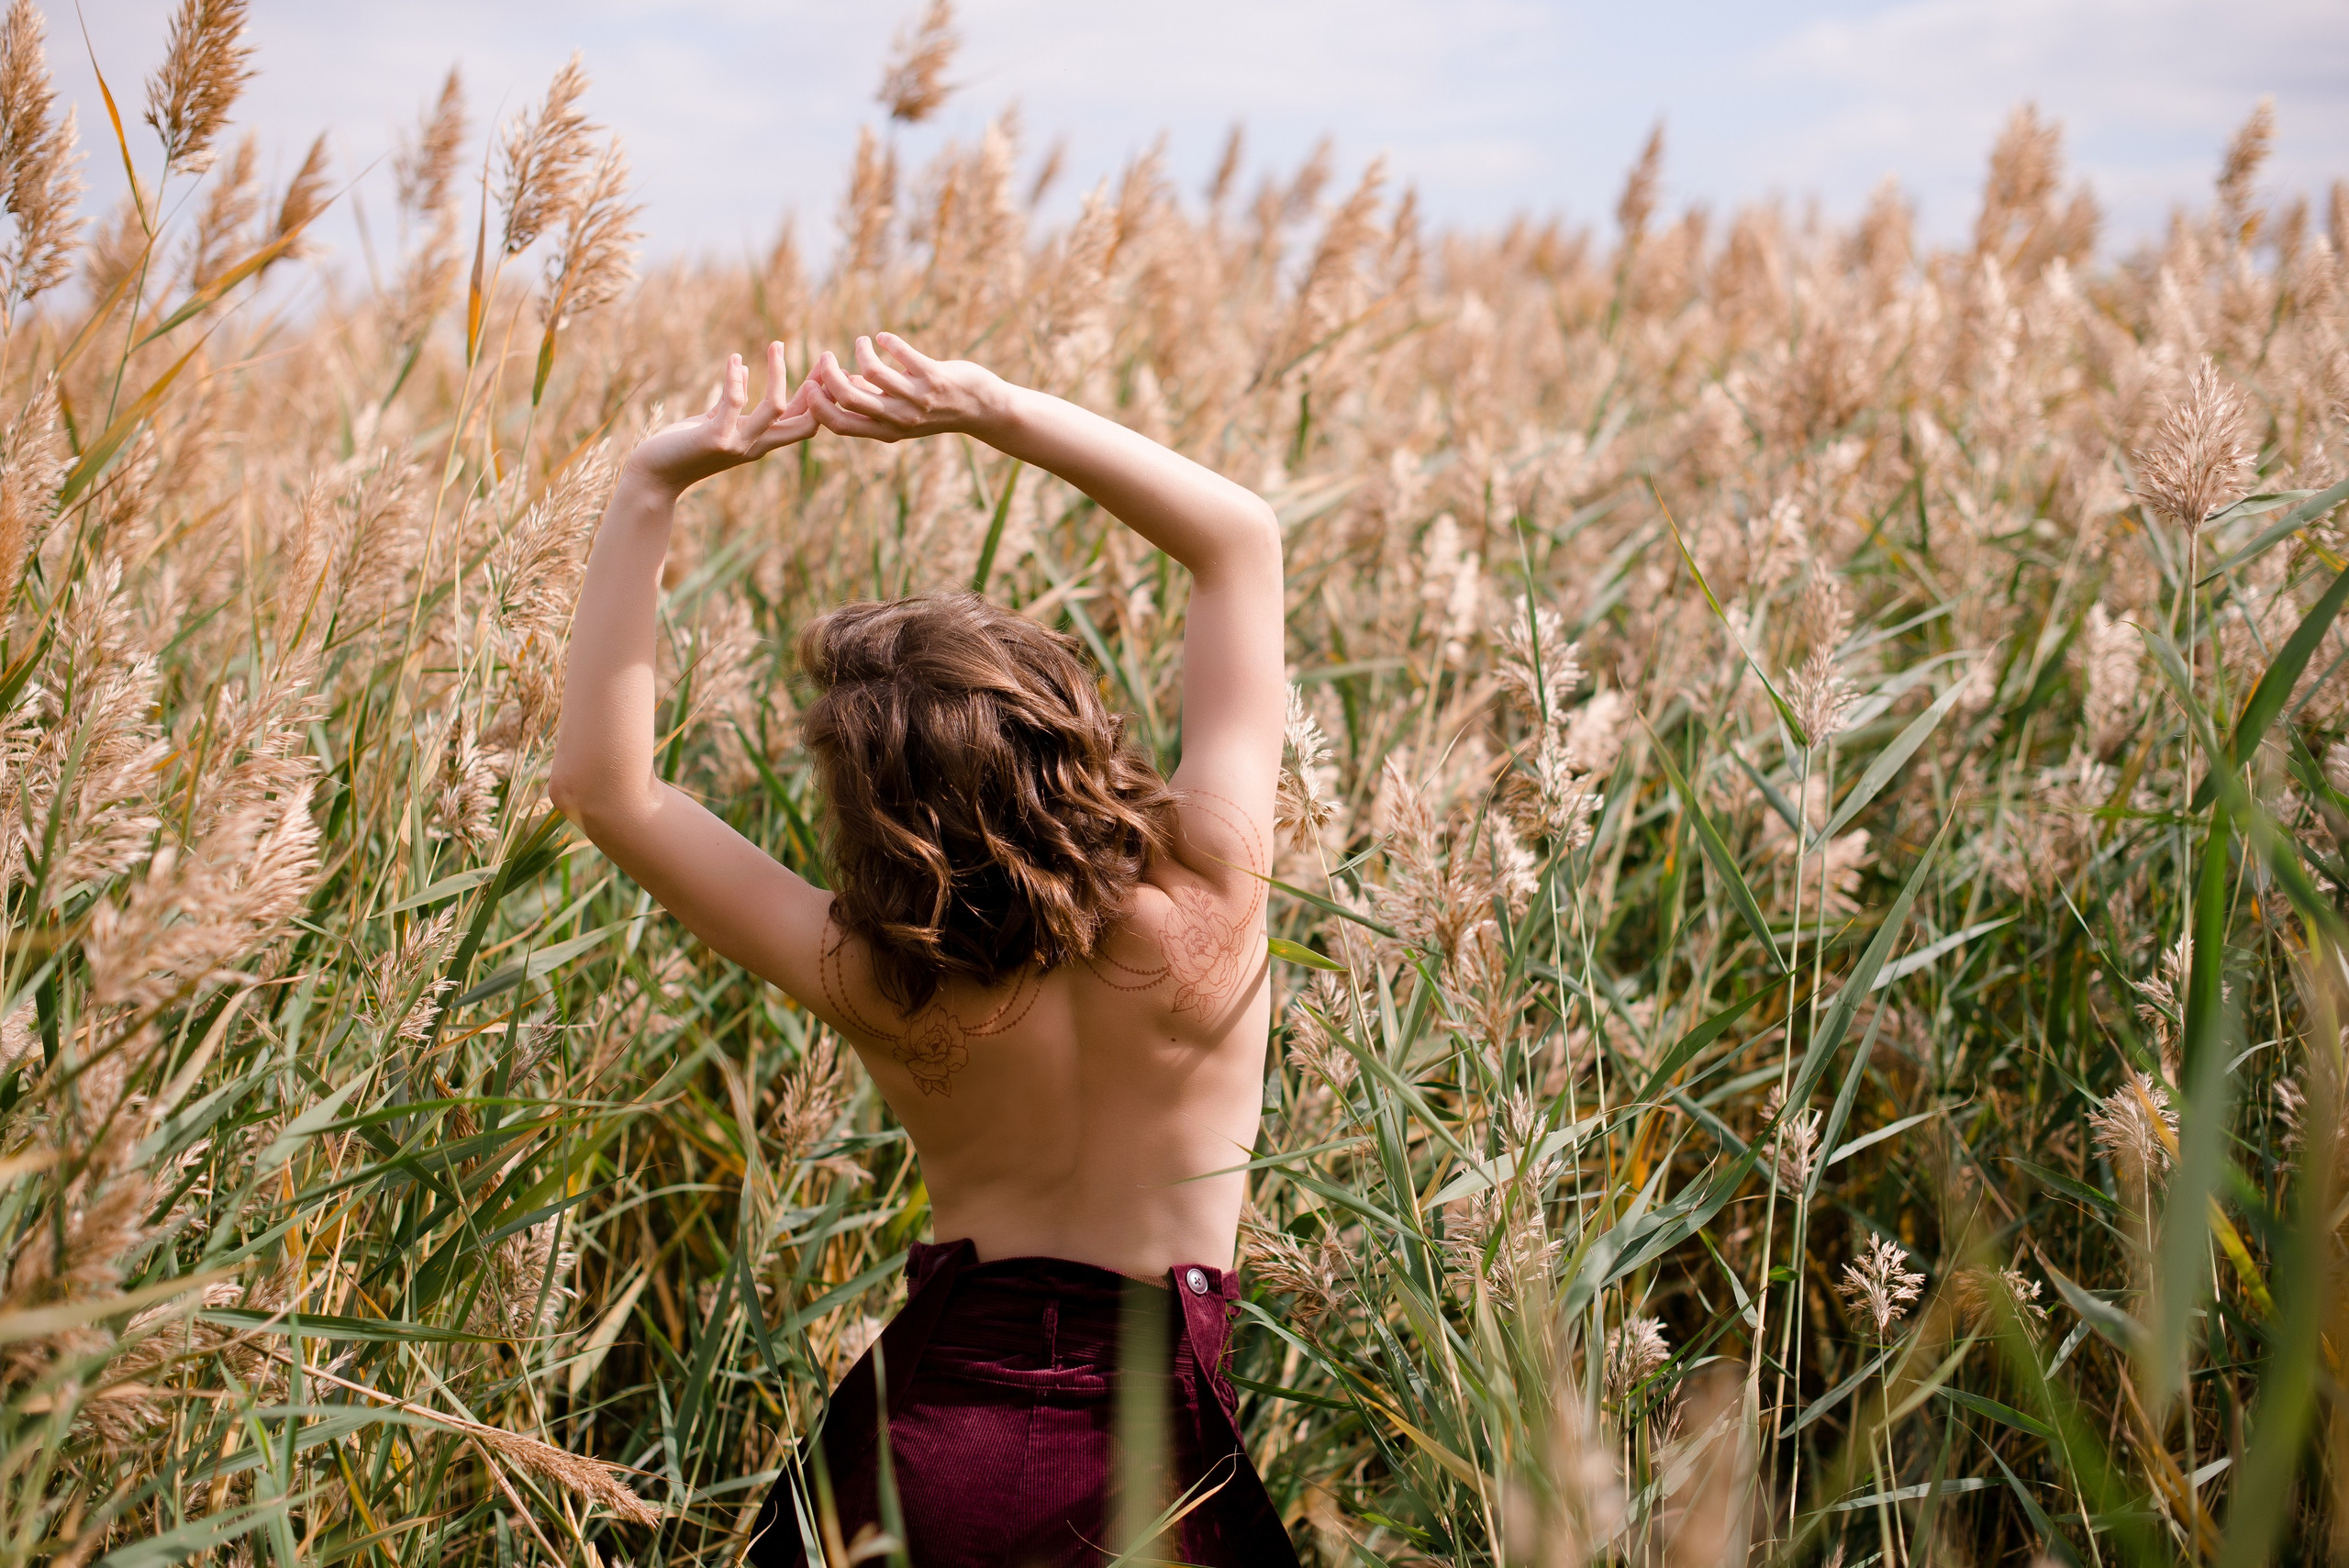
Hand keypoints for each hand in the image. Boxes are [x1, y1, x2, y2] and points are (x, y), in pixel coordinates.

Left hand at [626, 342, 815, 492]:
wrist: (653, 476)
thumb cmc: (681, 447)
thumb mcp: (714, 421)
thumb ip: (732, 402)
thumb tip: (747, 372)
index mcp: (760, 442)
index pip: (803, 420)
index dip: (818, 396)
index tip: (826, 368)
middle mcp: (756, 446)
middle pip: (805, 420)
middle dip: (817, 389)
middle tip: (826, 359)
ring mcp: (738, 443)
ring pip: (776, 407)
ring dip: (779, 373)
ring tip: (776, 344)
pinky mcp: (716, 438)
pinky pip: (735, 402)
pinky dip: (736, 378)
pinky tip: (735, 359)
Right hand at [806, 333, 1007, 443]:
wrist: (981, 409)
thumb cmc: (937, 408)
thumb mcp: (900, 415)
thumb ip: (872, 401)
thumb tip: (843, 381)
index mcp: (886, 431)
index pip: (840, 424)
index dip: (817, 404)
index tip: (811, 383)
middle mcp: (900, 419)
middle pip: (848, 398)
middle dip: (829, 374)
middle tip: (827, 357)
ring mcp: (917, 399)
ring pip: (872, 373)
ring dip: (861, 352)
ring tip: (862, 342)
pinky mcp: (934, 377)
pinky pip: (902, 355)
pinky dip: (888, 342)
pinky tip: (885, 338)